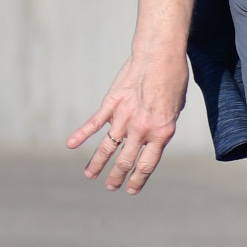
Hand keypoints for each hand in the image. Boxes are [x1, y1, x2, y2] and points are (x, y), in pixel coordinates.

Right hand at [67, 51, 187, 193]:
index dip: (137, 180)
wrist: (160, 56)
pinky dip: (81, 134)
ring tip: (90, 175)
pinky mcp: (111, 104)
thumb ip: (161, 126)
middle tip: (110, 187)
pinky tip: (71, 144)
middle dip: (116, 176)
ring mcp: (124, 118)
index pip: (146, 165)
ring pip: (107, 147)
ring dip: (97, 164)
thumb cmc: (173, 80)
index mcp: (161, 133)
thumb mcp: (175, 109)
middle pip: (125, 161)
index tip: (130, 190)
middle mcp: (141, 130)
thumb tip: (152, 136)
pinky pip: (93, 123)